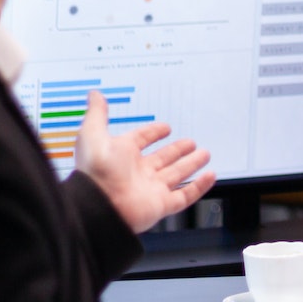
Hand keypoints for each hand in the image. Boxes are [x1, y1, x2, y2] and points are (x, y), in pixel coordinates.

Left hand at [73, 91, 216, 233]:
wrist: (99, 207)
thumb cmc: (94, 173)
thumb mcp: (93, 134)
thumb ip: (97, 114)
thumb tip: (94, 95)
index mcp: (122, 156)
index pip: (141, 140)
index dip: (153, 132)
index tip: (165, 127)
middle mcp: (137, 173)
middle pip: (163, 158)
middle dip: (177, 150)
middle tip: (190, 142)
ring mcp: (151, 189)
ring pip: (176, 174)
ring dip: (191, 164)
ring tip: (204, 154)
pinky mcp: (162, 205)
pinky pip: (185, 195)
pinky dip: (199, 187)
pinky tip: (209, 176)